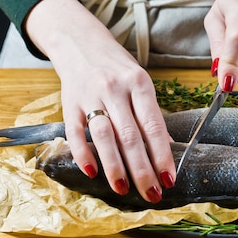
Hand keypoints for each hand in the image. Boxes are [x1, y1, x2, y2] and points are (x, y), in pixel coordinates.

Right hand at [24, 0, 175, 202]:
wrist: (81, 44)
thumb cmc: (116, 68)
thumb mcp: (140, 84)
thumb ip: (151, 115)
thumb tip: (167, 147)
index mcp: (139, 83)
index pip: (153, 125)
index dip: (162, 155)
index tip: (169, 179)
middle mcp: (115, 89)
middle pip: (130, 136)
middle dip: (142, 169)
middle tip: (151, 194)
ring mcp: (90, 96)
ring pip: (104, 136)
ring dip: (114, 166)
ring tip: (123, 189)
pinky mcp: (69, 103)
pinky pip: (74, 132)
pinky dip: (82, 153)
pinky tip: (92, 172)